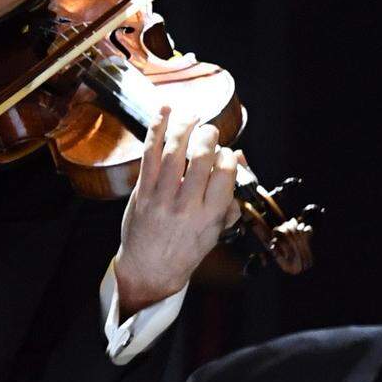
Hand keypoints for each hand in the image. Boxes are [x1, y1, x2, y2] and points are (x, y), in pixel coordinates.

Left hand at [112, 108, 238, 316]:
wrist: (150, 270)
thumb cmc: (186, 250)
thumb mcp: (216, 231)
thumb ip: (230, 199)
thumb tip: (239, 159)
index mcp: (210, 215)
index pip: (226, 173)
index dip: (228, 155)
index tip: (225, 153)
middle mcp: (187, 206)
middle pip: (201, 158)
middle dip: (209, 136)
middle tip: (209, 131)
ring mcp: (161, 198)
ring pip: (174, 152)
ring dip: (185, 127)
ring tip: (192, 117)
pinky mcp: (142, 192)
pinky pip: (149, 154)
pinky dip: (157, 129)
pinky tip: (165, 111)